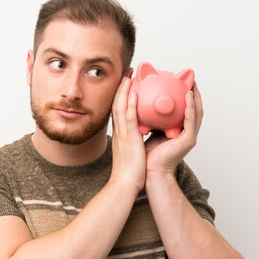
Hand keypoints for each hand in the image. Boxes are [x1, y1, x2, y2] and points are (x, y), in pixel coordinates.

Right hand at [109, 76, 145, 192]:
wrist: (125, 184)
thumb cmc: (129, 173)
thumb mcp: (131, 153)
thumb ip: (134, 143)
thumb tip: (140, 139)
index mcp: (120, 135)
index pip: (119, 111)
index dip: (122, 96)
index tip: (127, 84)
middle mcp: (119, 131)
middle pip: (118, 104)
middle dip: (122, 87)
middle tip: (127, 73)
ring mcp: (122, 134)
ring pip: (121, 107)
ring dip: (125, 90)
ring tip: (129, 76)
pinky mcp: (129, 138)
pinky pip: (130, 118)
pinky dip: (130, 104)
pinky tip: (134, 92)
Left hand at [145, 82, 203, 174]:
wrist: (148, 171)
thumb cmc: (146, 155)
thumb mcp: (149, 130)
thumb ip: (151, 119)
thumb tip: (141, 102)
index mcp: (178, 131)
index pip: (185, 110)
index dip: (186, 97)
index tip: (181, 82)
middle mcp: (186, 133)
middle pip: (195, 109)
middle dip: (194, 94)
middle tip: (190, 79)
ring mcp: (189, 137)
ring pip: (197, 113)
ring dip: (195, 97)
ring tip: (192, 83)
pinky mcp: (188, 140)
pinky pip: (191, 120)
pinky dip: (190, 107)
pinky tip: (187, 95)